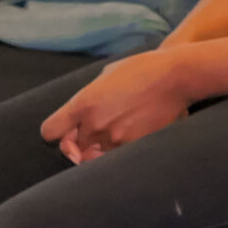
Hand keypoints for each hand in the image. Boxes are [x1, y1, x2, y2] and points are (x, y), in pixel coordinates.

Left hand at [39, 48, 198, 161]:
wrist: (177, 76)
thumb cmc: (144, 69)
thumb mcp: (107, 73)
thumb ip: (89, 95)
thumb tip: (83, 111)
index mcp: (83, 103)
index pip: (50, 132)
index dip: (58, 135)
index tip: (69, 133)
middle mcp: (94, 124)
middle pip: (74, 148)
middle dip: (84, 142)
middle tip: (103, 129)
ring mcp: (114, 137)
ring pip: (95, 157)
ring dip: (103, 149)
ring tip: (121, 132)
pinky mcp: (134, 146)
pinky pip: (118, 158)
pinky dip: (122, 152)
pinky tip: (134, 135)